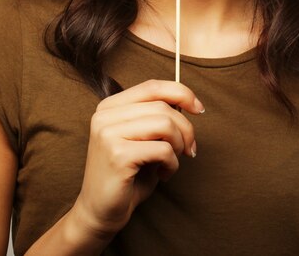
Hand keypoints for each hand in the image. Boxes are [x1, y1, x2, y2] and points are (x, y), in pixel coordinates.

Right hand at [71, 79, 204, 240]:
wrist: (100, 212)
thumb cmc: (128, 174)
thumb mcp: (142, 138)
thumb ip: (156, 116)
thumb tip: (187, 102)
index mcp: (110, 106)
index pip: (152, 86)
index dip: (181, 93)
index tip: (198, 109)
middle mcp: (105, 116)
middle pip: (162, 106)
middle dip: (185, 128)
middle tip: (189, 149)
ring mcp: (108, 134)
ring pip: (164, 124)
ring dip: (178, 145)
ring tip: (172, 161)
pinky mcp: (117, 155)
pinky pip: (162, 150)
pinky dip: (172, 163)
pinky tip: (164, 174)